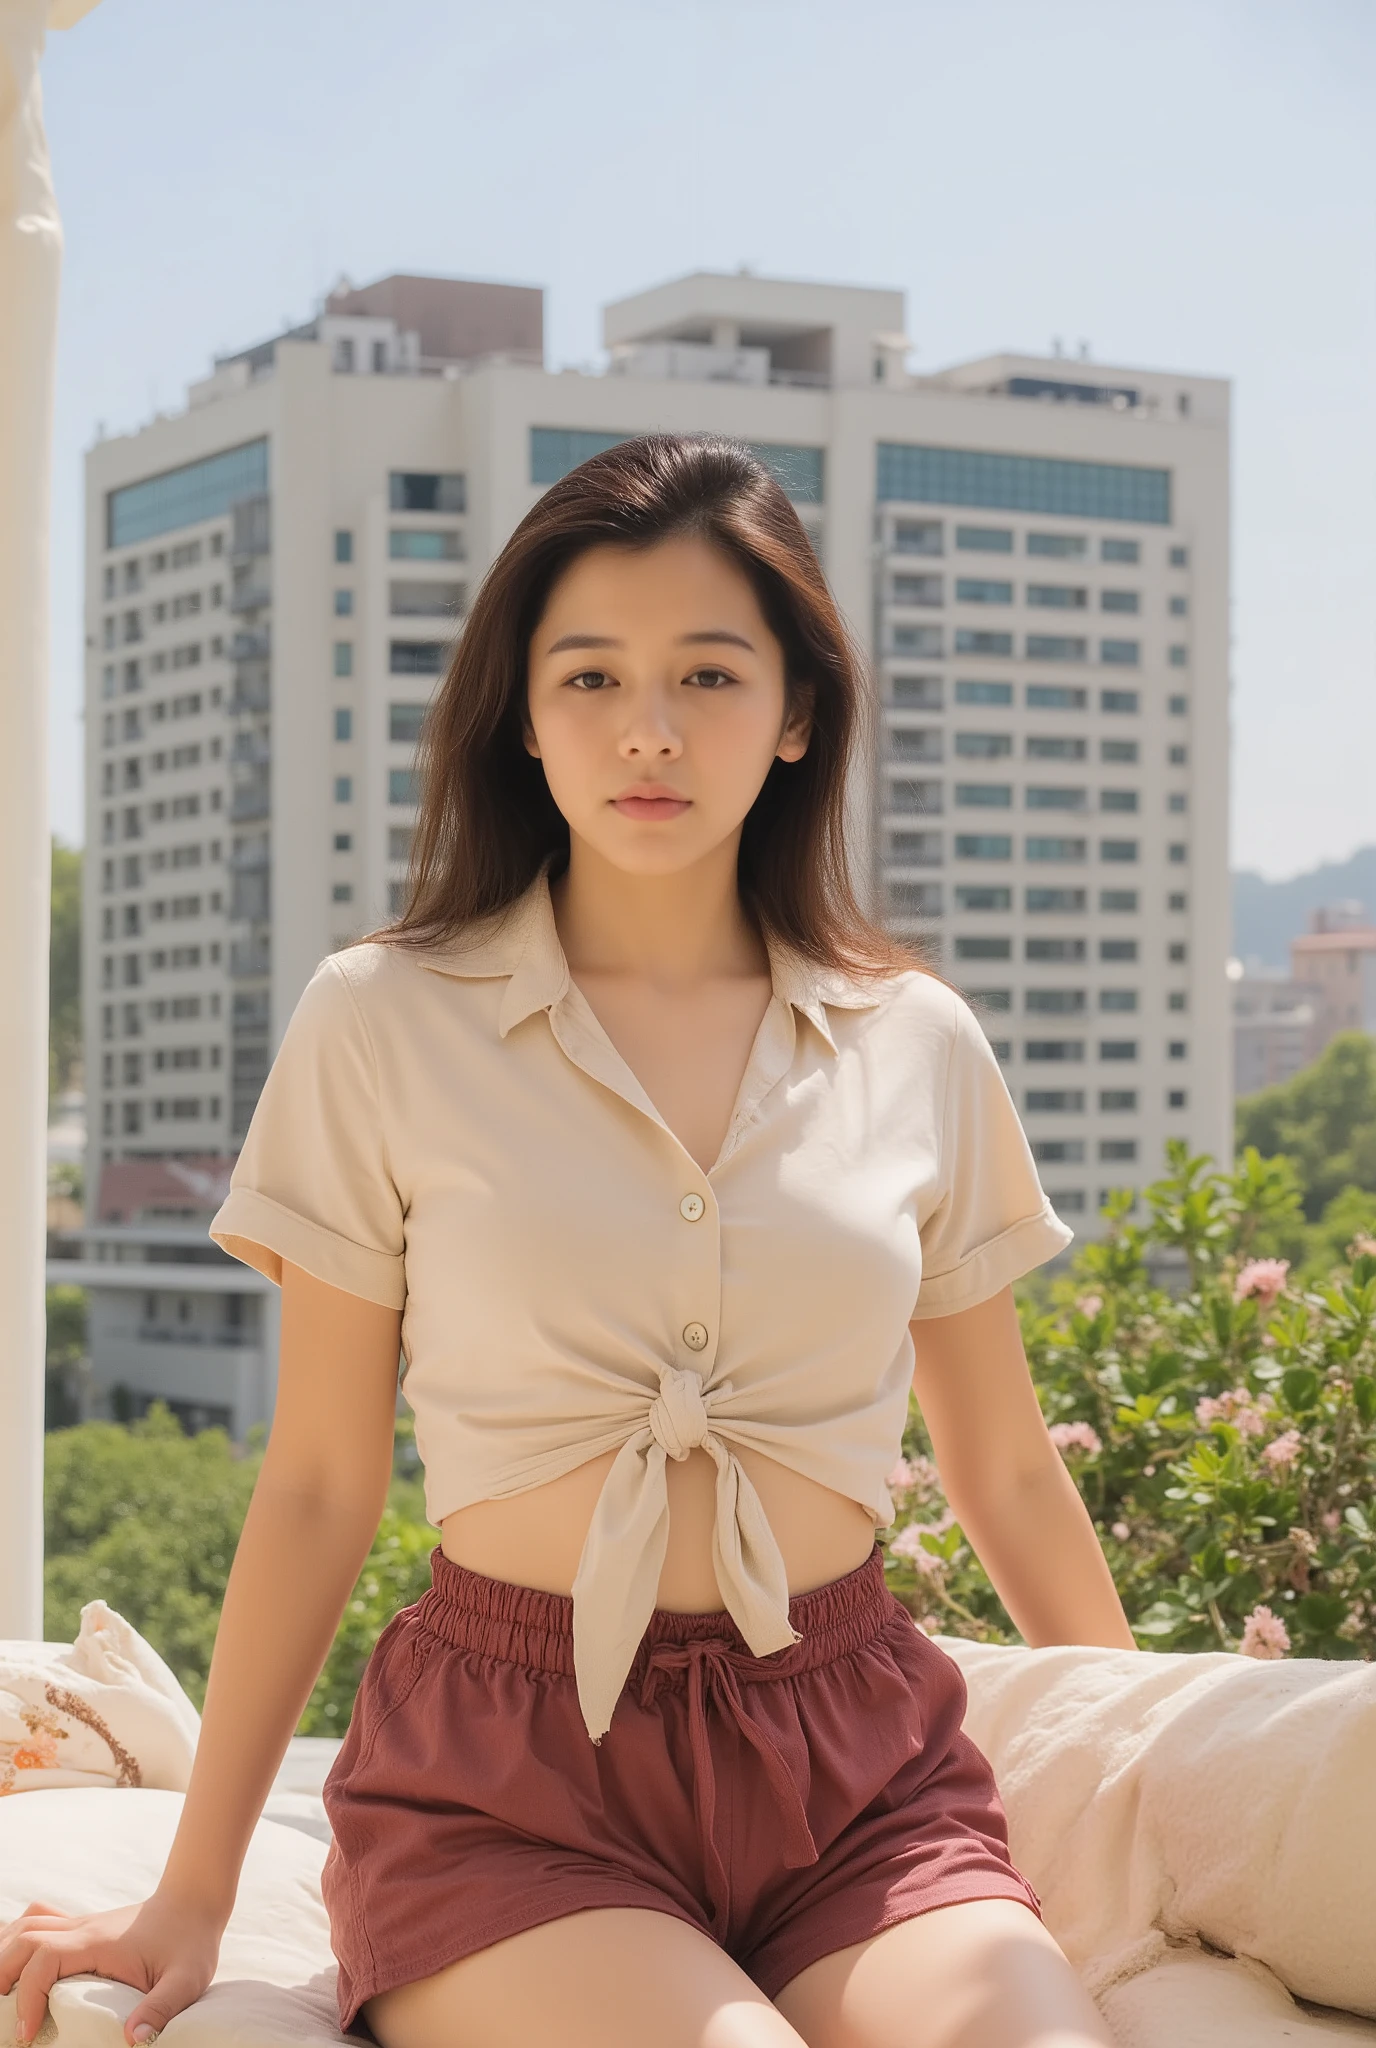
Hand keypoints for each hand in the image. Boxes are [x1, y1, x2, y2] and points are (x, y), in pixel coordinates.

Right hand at [0, 1889, 224, 2044]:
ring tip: (5, 1997)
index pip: (45, 1959)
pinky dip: (17, 1939)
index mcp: (99, 1942)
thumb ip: (161, 2009)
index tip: (30, 2033)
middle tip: (7, 2019)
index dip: (28, 1996)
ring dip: (5, 1956)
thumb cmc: (190, 1942)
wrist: (194, 1902)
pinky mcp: (80, 1927)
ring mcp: (79, 1924)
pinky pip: (37, 1922)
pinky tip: (17, 1965)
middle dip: (3, 1976)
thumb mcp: (186, 1981)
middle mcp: (82, 1928)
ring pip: (24, 1926)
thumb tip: (133, 2040)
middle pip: (23, 1939)